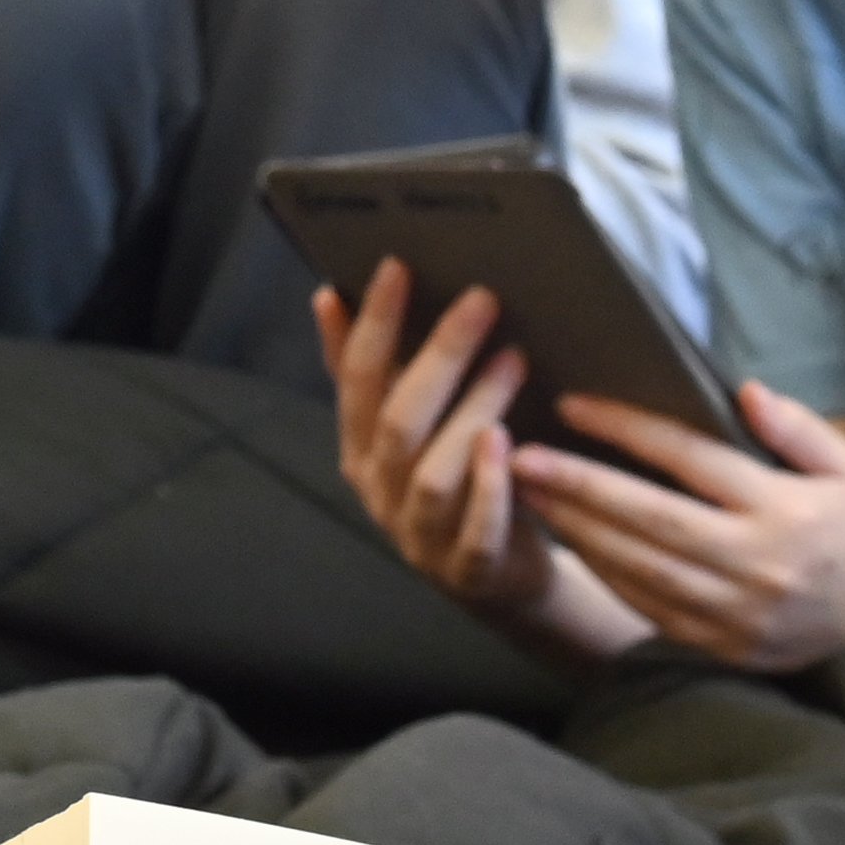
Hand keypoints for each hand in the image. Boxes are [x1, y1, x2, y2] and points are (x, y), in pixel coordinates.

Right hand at [318, 265, 650, 664]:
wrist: (499, 579)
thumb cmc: (457, 485)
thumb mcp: (411, 428)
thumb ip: (370, 373)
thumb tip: (331, 297)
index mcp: (360, 452)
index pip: (357, 380)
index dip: (374, 323)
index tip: (398, 266)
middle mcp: (380, 493)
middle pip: (399, 421)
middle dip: (439, 356)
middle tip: (483, 300)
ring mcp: (420, 536)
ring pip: (436, 473)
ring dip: (474, 410)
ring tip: (514, 359)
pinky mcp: (467, 569)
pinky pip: (475, 531)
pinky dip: (489, 487)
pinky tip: (507, 444)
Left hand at [509, 383, 844, 673]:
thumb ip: (796, 427)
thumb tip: (743, 392)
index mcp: (784, 510)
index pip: (689, 460)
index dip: (626, 430)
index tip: (574, 406)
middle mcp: (754, 563)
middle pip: (647, 518)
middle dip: (577, 486)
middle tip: (519, 455)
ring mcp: (734, 612)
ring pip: (637, 568)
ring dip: (577, 531)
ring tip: (528, 494)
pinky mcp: (720, 645)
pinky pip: (647, 607)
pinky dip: (605, 574)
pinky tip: (573, 543)